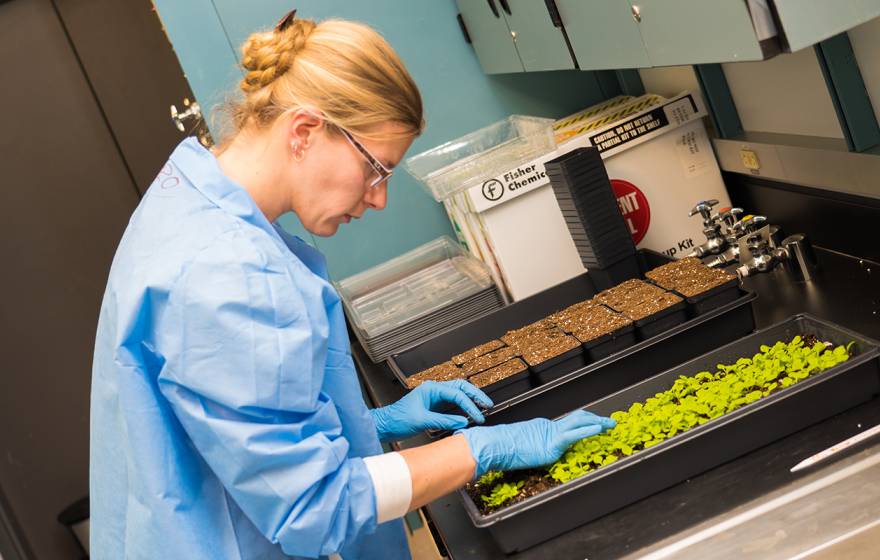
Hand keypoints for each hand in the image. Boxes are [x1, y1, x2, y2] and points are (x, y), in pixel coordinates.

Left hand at [371, 380, 493, 440]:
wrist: (386, 424)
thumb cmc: (398, 419)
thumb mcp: (422, 420)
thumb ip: (444, 420)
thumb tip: (463, 421)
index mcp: (431, 388)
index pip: (457, 394)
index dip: (470, 405)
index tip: (477, 416)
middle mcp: (434, 390)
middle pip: (461, 387)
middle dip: (475, 395)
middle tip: (488, 404)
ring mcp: (434, 396)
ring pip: (458, 393)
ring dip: (471, 399)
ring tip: (483, 406)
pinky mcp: (434, 405)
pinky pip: (453, 402)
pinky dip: (463, 405)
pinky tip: (469, 412)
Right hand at [460, 409, 615, 477]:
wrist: (494, 446)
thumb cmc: (503, 449)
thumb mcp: (521, 447)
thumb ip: (532, 447)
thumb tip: (533, 452)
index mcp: (544, 428)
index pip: (570, 423)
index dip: (586, 422)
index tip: (598, 424)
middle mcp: (549, 428)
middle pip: (578, 419)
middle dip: (596, 419)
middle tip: (611, 422)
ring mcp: (551, 434)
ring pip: (579, 423)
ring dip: (597, 422)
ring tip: (610, 424)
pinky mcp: (551, 443)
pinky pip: (572, 435)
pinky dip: (587, 430)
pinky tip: (598, 429)